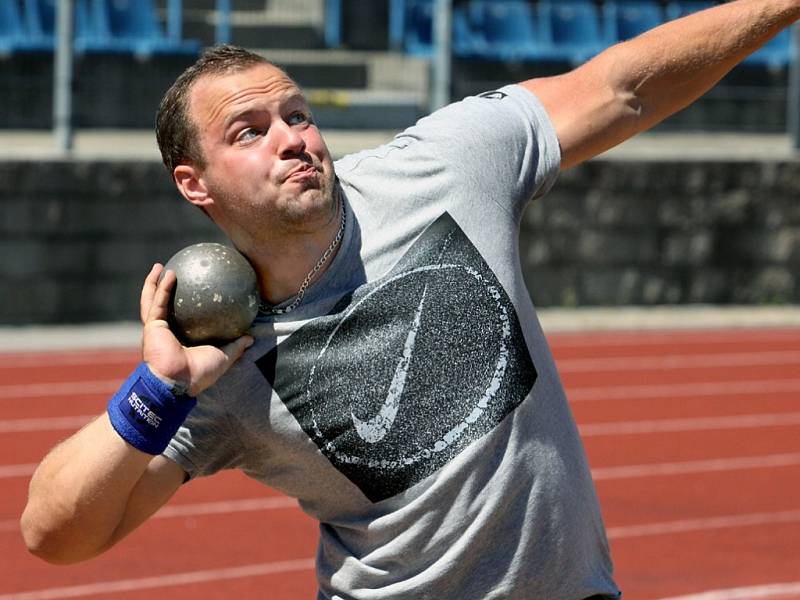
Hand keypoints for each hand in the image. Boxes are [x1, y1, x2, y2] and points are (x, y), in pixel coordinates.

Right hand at [139, 264, 253, 395]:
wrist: (179, 383)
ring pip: (152, 301)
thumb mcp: (224, 357)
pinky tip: (169, 273)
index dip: (184, 306)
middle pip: (162, 307)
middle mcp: (167, 333)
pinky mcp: (152, 326)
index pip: (182, 320)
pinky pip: (157, 302)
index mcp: (180, 340)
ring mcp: (157, 329)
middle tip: (171, 273)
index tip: (192, 291)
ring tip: (161, 267)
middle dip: (162, 290)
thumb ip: (236, 346)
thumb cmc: (199, 373)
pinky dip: (161, 287)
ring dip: (154, 283)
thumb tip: (251, 337)